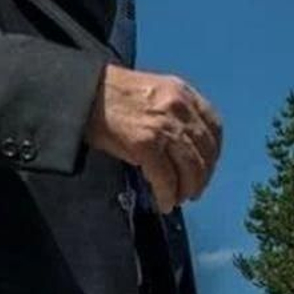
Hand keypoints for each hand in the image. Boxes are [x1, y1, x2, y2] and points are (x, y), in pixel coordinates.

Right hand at [85, 65, 222, 212]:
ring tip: (178, 198)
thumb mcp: (150, 91)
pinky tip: (164, 202)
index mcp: (182, 93)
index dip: (213, 153)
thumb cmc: (107, 93)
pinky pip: (166, 177)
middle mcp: (178, 108)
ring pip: (190, 167)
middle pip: (205, 151)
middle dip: (202, 176)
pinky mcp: (145, 144)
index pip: (214, 127)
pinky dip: (168, 194)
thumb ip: (170, 112)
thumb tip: (178, 147)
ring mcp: (164, 126)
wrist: (80, 91)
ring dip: (187, 188)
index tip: (207, 167)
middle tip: (194, 191)